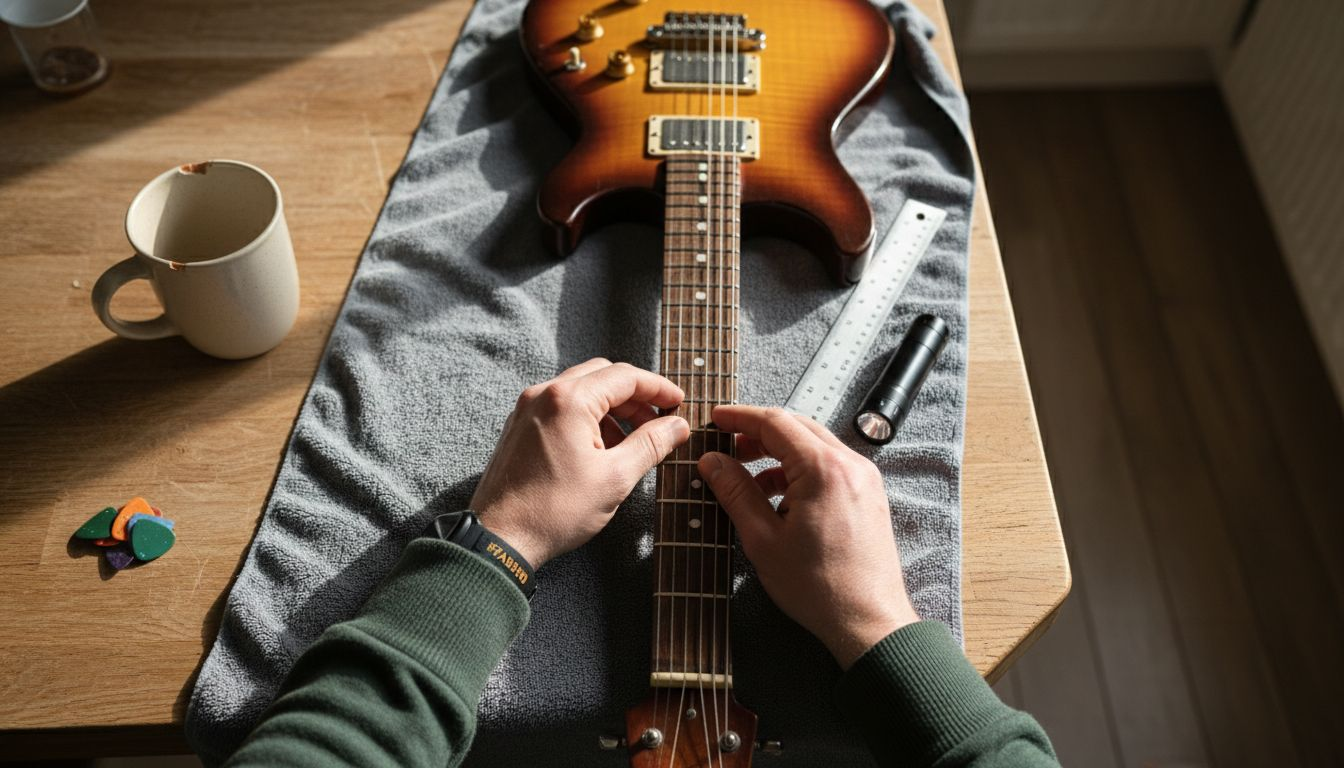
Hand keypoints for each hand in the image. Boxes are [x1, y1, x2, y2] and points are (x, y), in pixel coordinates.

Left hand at [470, 358, 689, 568]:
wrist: (499, 539)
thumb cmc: (554, 511)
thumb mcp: (615, 478)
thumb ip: (650, 445)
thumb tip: (677, 426)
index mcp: (568, 400)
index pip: (625, 377)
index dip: (658, 388)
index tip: (678, 404)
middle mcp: (544, 394)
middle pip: (602, 376)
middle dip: (635, 397)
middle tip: (659, 422)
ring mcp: (527, 409)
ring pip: (581, 391)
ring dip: (612, 409)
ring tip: (631, 443)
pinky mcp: (520, 426)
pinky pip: (561, 408)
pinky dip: (587, 418)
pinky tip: (601, 449)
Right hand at [698, 405, 919, 668]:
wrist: (869, 623)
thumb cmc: (820, 588)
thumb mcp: (763, 539)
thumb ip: (736, 492)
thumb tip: (712, 462)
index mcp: (824, 470)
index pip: (776, 423)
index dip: (741, 417)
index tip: (716, 419)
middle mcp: (851, 465)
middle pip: (797, 428)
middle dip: (759, 432)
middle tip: (727, 445)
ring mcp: (864, 479)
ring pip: (814, 446)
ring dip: (779, 452)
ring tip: (747, 475)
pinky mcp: (868, 495)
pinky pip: (829, 466)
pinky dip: (800, 470)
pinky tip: (779, 495)